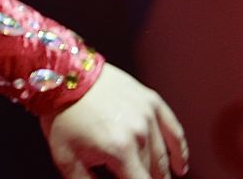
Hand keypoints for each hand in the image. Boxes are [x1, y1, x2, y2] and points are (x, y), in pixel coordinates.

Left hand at [42, 64, 187, 178]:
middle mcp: (139, 134)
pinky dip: (180, 151)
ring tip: (157, 177)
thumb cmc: (61, 114)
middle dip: (146, 177)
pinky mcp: (152, 101)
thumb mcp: (65, 156)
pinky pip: (174, 131)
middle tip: (134, 175)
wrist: (63, 73)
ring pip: (163, 155)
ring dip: (161, 170)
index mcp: (119, 150)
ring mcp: (148, 116)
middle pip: (153, 172)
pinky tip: (180, 165)